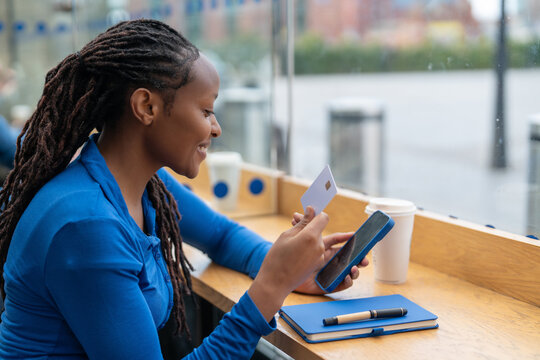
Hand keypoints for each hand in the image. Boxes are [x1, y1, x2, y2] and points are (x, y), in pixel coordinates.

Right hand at [248, 206, 327, 320]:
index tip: (307, 214)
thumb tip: (312, 210)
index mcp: (311, 236)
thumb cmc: (277, 258)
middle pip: (320, 229)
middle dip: (310, 226)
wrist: (275, 284)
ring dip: (309, 237)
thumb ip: (302, 222)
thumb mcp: (286, 236)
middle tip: (293, 223)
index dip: (315, 214)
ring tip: (292, 241)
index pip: (323, 218)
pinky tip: (295, 251)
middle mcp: (320, 246)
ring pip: (318, 240)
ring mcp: (320, 257)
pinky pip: (316, 250)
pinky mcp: (318, 264)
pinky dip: (308, 248)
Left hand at [291, 212, 368, 294]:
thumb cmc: (286, 259)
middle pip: (345, 256)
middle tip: (365, 259)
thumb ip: (307, 224)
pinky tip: (347, 278)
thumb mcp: (298, 238)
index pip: (336, 239)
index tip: (357, 235)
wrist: (276, 281)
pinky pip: (339, 284)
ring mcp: (324, 272)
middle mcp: (323, 259)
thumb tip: (311, 206)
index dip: (347, 237)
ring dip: (354, 269)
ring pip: (345, 270)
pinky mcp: (322, 285)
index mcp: (318, 246)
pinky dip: (346, 282)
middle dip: (358, 256)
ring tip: (355, 268)